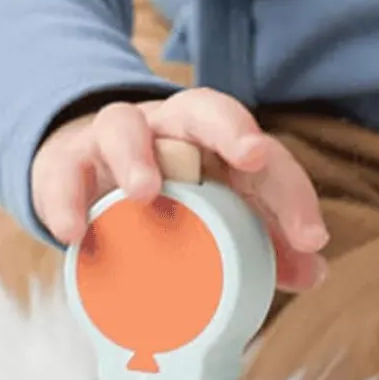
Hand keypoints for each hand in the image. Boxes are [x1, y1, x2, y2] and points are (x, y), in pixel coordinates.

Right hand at [31, 89, 329, 291]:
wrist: (84, 170)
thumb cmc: (166, 192)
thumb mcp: (215, 210)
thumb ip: (263, 238)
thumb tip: (313, 271)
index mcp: (214, 141)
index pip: (261, 152)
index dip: (290, 189)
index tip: (311, 237)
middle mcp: (169, 130)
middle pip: (202, 108)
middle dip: (230, 127)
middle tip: (251, 155)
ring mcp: (115, 141)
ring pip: (125, 126)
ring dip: (137, 156)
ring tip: (146, 194)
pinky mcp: (67, 164)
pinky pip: (65, 172)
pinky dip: (67, 199)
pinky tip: (75, 233)